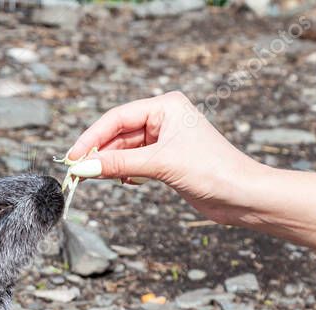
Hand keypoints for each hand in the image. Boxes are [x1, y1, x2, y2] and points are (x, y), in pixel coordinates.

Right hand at [67, 91, 259, 225]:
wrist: (243, 195)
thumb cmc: (212, 171)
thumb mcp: (161, 165)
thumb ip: (120, 164)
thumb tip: (84, 168)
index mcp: (166, 106)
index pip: (117, 117)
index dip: (91, 137)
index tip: (72, 156)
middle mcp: (164, 118)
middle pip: (118, 133)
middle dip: (99, 153)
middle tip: (77, 172)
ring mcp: (165, 139)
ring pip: (125, 150)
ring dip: (111, 164)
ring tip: (95, 179)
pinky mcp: (166, 159)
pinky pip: (134, 162)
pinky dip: (125, 172)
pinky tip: (125, 182)